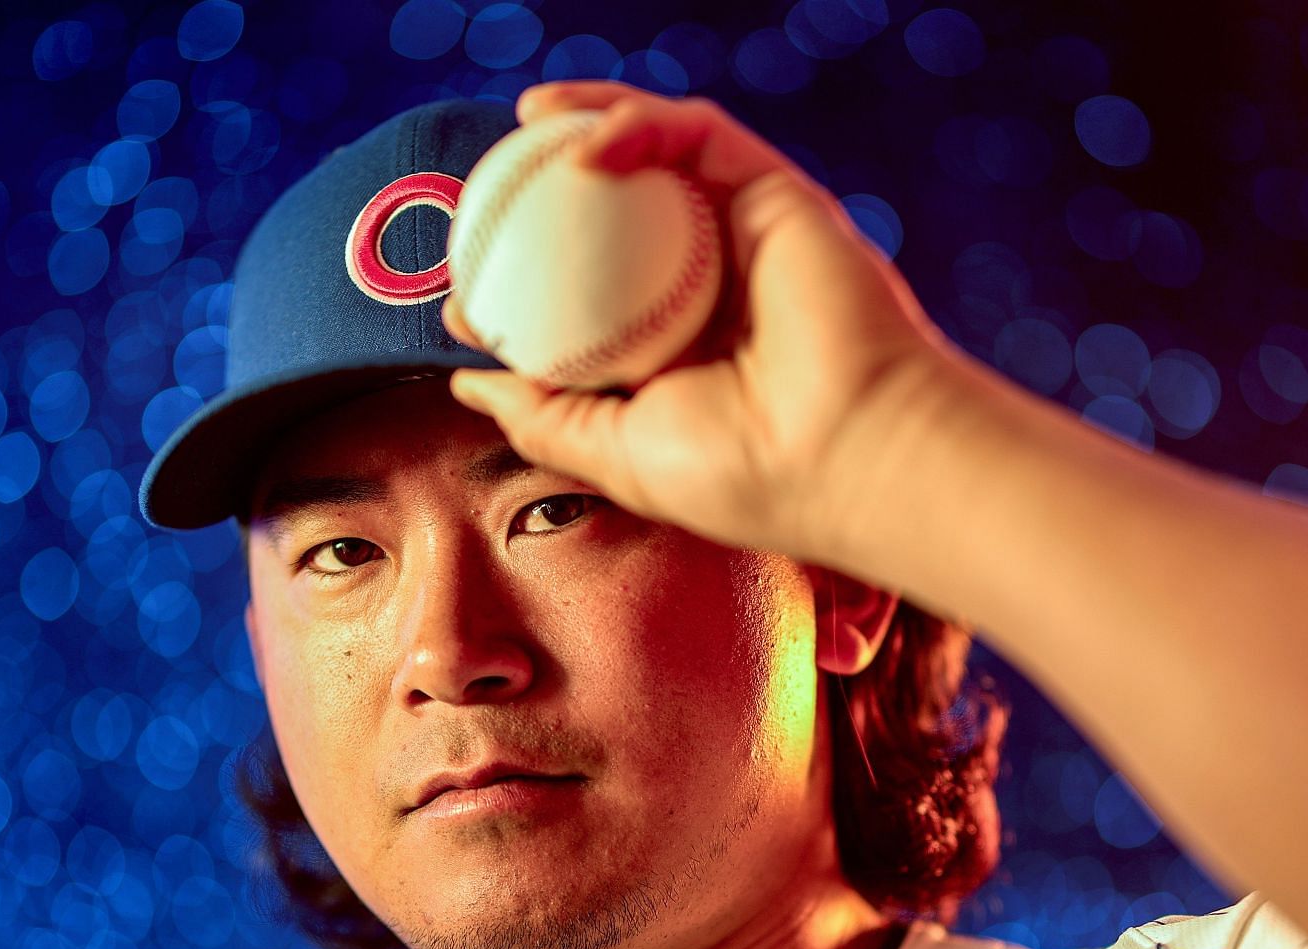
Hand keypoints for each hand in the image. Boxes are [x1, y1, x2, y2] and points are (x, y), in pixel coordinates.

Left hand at [444, 79, 960, 564]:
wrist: (844, 450)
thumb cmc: (739, 470)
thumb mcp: (611, 452)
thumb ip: (541, 416)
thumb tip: (466, 384)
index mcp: (678, 351)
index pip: (590, 296)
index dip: (522, 281)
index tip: (463, 293)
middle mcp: (714, 287)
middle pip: (619, 217)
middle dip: (549, 188)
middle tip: (488, 185)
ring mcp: (746, 237)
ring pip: (660, 160)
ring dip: (590, 124)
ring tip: (528, 118)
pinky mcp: (776, 195)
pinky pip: (697, 136)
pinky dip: (636, 126)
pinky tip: (581, 143)